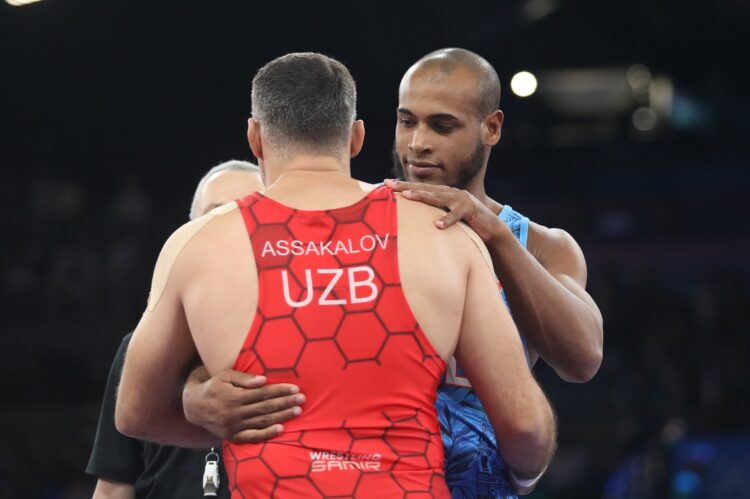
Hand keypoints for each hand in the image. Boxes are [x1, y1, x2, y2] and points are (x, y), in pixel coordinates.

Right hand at [182, 366, 303, 442]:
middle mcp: (235, 412)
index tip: (294, 388)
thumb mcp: (225, 376)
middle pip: (266, 407)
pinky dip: (267, 434)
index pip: (262, 393)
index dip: (279, 391)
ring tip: (297, 411)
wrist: (194, 407)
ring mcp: (234, 426)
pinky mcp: (233, 436)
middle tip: (302, 399)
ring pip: (262, 421)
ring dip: (282, 416)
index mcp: (234, 396)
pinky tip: (281, 429)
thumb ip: (243, 378)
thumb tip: (263, 380)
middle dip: (285, 403)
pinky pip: (252, 436)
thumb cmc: (214, 386)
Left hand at [384, 179, 505, 242]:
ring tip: (407, 197)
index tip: (385, 184)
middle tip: (389, 186)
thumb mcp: (445, 215)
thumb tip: (410, 218)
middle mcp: (449, 193)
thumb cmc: (464, 223)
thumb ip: (431, 213)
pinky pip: (457, 215)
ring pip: (438, 198)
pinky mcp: (470, 211)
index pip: (419, 188)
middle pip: (425, 189)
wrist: (491, 227)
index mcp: (442, 194)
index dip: (403, 186)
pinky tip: (437, 226)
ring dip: (422, 197)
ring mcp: (460, 200)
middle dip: (406, 187)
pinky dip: (448, 220)